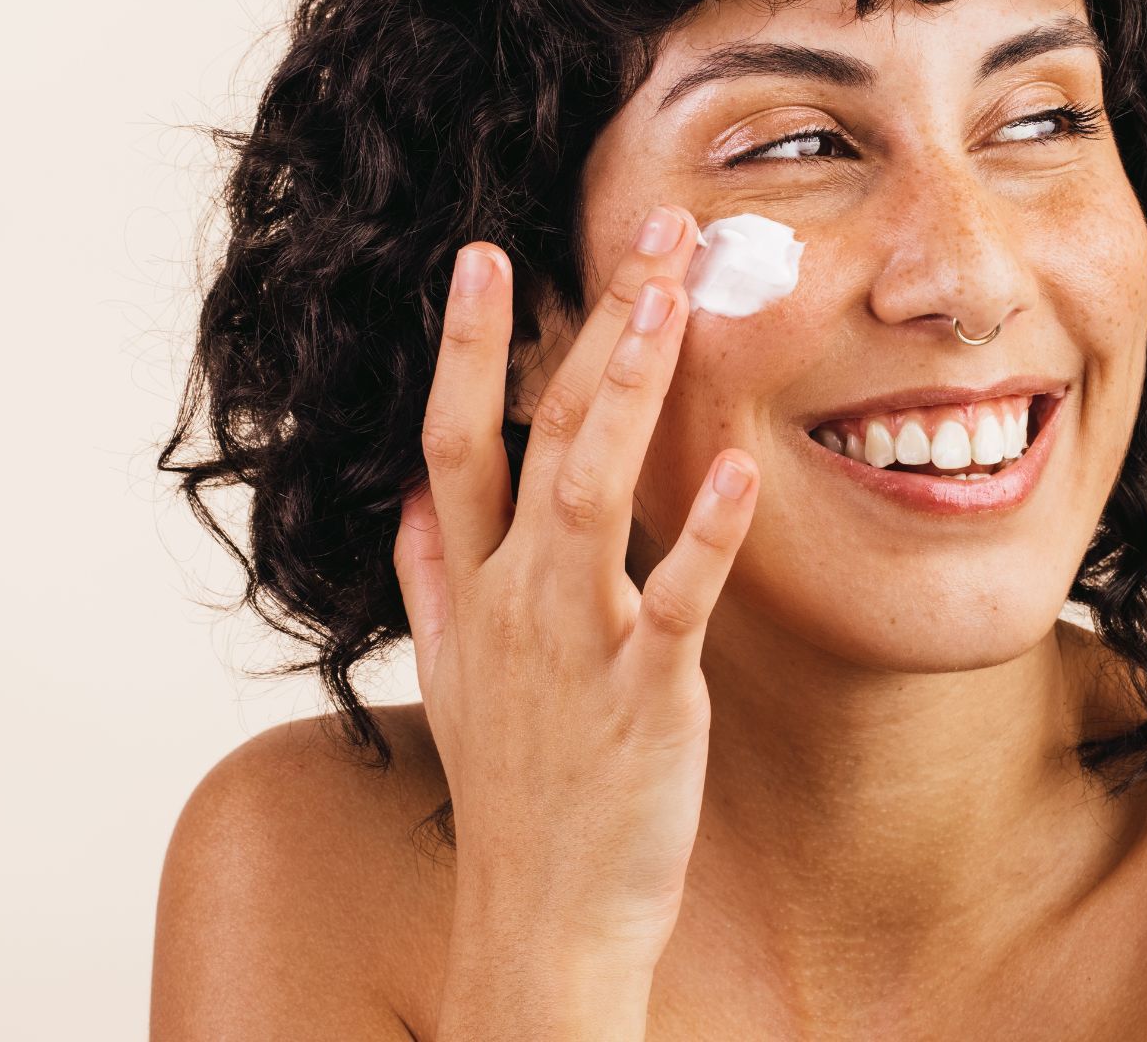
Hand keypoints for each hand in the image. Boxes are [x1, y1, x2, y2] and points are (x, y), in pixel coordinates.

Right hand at [394, 204, 758, 969]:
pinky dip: (707, 533)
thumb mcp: (449, 676)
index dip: (469, 348)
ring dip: (630, 391)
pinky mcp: (645, 693)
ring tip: (671, 300)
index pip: (455, 441)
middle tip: (651, 233)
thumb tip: (407, 501)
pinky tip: (739, 467)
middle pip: (541, 437)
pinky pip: (676, 600)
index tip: (483, 257)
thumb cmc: (514, 790)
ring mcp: (575, 643)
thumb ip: (428, 579)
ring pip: (592, 491)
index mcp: (469, 589)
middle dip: (591, 327)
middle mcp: (513, 600)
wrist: (543, 913)